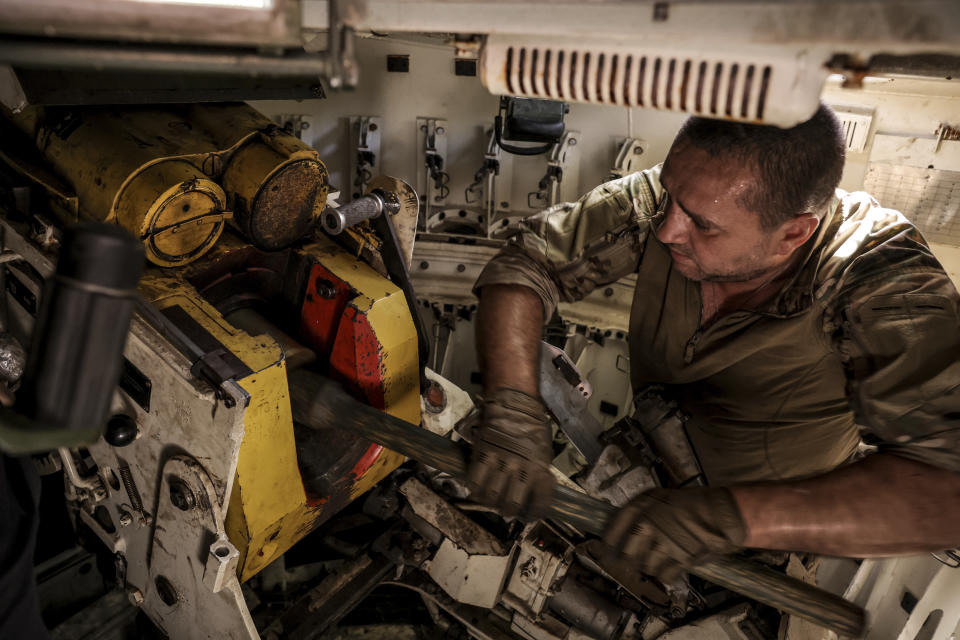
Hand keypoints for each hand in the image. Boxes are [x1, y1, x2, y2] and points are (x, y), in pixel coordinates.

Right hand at [466, 387, 555, 519]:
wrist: (515, 401)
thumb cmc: (532, 425)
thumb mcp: (544, 451)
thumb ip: (539, 473)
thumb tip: (533, 493)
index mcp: (541, 468)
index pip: (540, 502)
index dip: (534, 514)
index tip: (530, 515)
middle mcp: (521, 468)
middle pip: (511, 505)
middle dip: (508, 511)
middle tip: (506, 508)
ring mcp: (500, 461)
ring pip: (490, 496)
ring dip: (489, 502)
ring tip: (490, 499)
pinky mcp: (483, 452)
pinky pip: (474, 479)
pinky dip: (474, 487)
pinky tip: (477, 487)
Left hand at [602, 487, 746, 583]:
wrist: (720, 513)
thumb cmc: (691, 504)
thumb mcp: (659, 499)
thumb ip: (640, 513)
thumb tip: (623, 532)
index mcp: (640, 507)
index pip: (612, 532)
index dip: (607, 546)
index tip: (606, 552)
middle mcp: (648, 524)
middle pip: (627, 555)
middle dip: (630, 561)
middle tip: (634, 561)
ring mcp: (663, 542)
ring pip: (645, 567)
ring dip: (650, 568)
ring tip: (659, 560)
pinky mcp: (680, 558)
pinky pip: (665, 576)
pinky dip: (666, 575)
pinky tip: (671, 566)